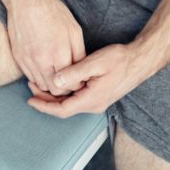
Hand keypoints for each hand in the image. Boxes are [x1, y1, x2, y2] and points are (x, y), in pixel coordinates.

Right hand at [6, 0, 86, 96]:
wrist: (25, 1)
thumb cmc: (52, 12)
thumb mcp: (74, 30)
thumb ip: (78, 54)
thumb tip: (81, 70)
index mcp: (59, 54)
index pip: (70, 83)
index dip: (77, 84)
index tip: (80, 80)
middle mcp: (42, 61)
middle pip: (54, 90)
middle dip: (64, 88)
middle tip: (69, 81)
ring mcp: (28, 61)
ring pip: (41, 86)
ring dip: (50, 84)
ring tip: (57, 76)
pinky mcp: (18, 58)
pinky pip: (30, 77)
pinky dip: (39, 77)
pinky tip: (45, 69)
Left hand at [26, 43, 154, 117]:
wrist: (140, 60)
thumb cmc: (120, 60)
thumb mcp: (95, 63)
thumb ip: (74, 73)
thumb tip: (55, 82)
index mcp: (91, 100)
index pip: (61, 110)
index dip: (43, 106)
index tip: (30, 99)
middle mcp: (93, 105)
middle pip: (63, 109)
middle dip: (45, 100)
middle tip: (31, 87)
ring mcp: (96, 102)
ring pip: (69, 104)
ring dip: (54, 97)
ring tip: (39, 84)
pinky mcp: (98, 97)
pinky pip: (76, 100)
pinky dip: (64, 94)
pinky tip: (57, 83)